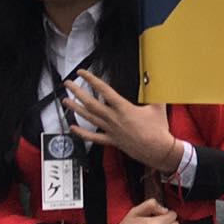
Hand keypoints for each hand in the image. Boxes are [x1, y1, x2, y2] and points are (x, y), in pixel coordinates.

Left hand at [65, 72, 180, 172]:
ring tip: (66, 101)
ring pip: (89, 118)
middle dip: (78, 92)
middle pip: (91, 103)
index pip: (104, 90)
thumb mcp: (158, 106)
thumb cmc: (158, 129)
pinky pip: (93, 137)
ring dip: (76, 109)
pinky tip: (73, 128)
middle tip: (68, 84)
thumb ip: (155, 92)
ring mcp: (111, 130)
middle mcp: (114, 118)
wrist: (157, 149)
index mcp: (124, 108)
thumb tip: (154, 79)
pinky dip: (82, 133)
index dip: (92, 80)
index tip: (83, 73)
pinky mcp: (112, 140)